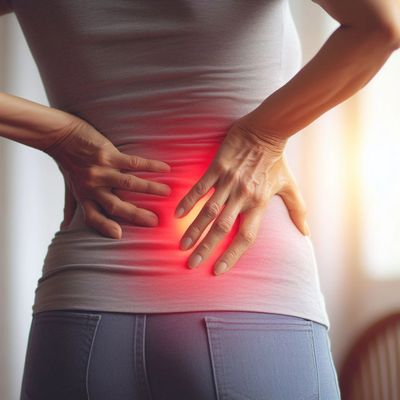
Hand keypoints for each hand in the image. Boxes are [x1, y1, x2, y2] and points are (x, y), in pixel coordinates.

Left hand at [43, 116, 171, 238]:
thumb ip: (70, 207)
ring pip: (129, 183)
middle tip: (155, 221)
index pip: (93, 217)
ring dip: (150, 188)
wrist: (61, 134)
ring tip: (168, 192)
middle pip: (115, 205)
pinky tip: (165, 168)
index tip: (119, 235)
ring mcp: (101, 170)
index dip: (104, 227)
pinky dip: (150, 166)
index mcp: (85, 196)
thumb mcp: (68, 186)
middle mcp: (93, 186)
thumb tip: (63, 227)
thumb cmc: (67, 162)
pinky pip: (133, 162)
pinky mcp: (108, 154)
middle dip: (136, 214)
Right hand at [174, 116, 309, 275]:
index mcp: (259, 204)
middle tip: (191, 264)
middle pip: (222, 229)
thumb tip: (306, 233)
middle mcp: (243, 197)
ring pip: (209, 211)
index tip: (217, 270)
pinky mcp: (218, 168)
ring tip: (182, 245)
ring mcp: (229, 182)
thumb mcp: (290, 186)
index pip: (245, 237)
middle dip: (206, 248)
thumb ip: (297, 210)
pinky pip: (201, 187)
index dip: (232, 255)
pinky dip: (189, 200)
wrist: (266, 131)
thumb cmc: (277, 161)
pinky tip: (177, 214)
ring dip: (194, 229)